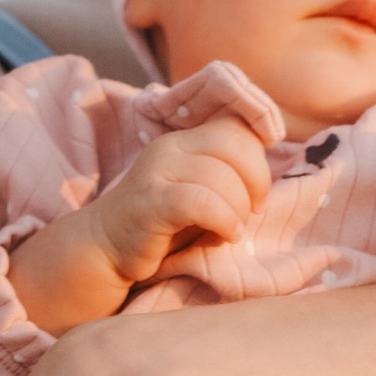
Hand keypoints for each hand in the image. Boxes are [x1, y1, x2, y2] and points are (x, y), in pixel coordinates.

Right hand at [11, 116, 273, 336]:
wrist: (104, 248)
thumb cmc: (161, 225)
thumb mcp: (197, 189)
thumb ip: (225, 173)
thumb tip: (271, 166)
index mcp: (184, 139)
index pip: (236, 127)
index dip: (258, 158)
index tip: (256, 193)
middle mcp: (170, 147)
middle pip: (235, 146)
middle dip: (256, 182)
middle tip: (250, 212)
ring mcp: (157, 172)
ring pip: (222, 178)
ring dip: (239, 210)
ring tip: (232, 230)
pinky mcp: (150, 202)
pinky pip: (202, 202)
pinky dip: (224, 221)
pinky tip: (223, 236)